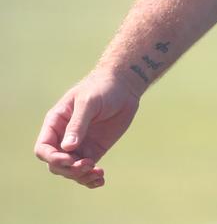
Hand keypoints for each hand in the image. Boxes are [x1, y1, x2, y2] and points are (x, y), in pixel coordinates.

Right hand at [34, 69, 140, 188]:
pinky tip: (100, 179)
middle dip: (69, 170)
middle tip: (88, 165)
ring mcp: (79, 145)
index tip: (70, 159)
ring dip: (81, 177)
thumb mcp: (88, 102)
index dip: (53, 158)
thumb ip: (77, 124)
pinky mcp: (94, 150)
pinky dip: (91, 178)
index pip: (43, 148)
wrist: (124, 86)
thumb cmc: (102, 88)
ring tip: (97, 173)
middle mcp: (64, 137)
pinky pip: (87, 170)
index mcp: (56, 123)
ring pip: (71, 171)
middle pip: (56, 164)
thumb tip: (66, 148)